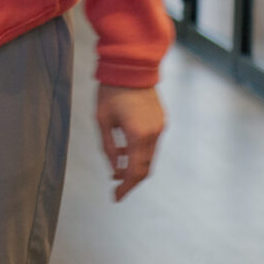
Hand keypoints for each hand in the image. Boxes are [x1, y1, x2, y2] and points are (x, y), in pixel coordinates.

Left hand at [94, 85, 164, 199]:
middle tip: (115, 185)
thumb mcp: (102, 120)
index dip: (126, 187)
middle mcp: (153, 133)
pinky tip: (125, 149)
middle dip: (130, 179)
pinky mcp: (161, 120)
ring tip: (117, 167)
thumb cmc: (111, 91)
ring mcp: (160, 127)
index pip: (135, 172)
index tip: (116, 197)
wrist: (131, 66)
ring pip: (149, 156)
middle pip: (145, 168)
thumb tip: (114, 167)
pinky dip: (140, 152)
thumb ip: (109, 147)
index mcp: (138, 135)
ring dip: (135, 165)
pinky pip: (151, 143)